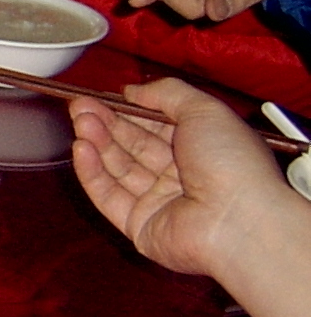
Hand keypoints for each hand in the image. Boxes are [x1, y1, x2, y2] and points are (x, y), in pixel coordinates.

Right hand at [68, 79, 290, 279]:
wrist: (237, 219)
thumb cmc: (231, 161)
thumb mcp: (205, 110)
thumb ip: (167, 93)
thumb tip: (132, 91)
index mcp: (201, 147)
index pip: (156, 125)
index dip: (128, 110)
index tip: (102, 96)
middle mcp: (180, 174)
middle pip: (133, 145)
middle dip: (106, 123)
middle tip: (79, 107)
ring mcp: (158, 201)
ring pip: (118, 168)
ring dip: (97, 142)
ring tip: (80, 122)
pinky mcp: (138, 225)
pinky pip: (109, 197)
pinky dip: (92, 173)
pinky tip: (81, 149)